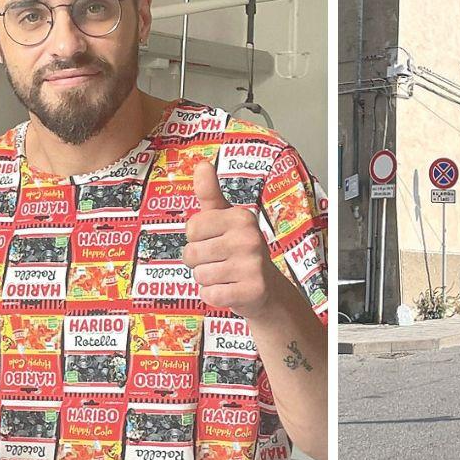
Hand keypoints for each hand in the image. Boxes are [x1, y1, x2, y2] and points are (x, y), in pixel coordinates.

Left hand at [183, 162, 279, 317]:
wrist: (267, 288)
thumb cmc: (239, 249)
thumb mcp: (225, 218)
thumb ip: (210, 193)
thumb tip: (202, 163)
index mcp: (241, 217)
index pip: (192, 227)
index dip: (196, 238)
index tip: (215, 240)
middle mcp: (250, 238)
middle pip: (191, 253)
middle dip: (199, 261)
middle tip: (221, 261)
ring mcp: (253, 265)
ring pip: (199, 275)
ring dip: (207, 279)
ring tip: (226, 275)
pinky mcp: (251, 290)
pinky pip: (209, 295)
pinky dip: (214, 296)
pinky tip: (230, 290)